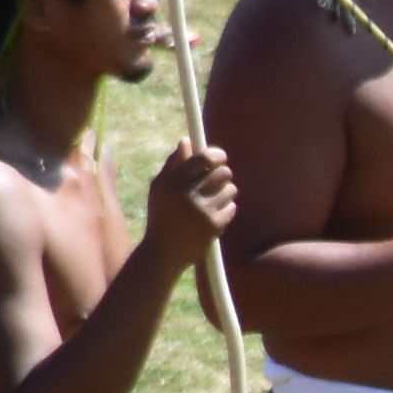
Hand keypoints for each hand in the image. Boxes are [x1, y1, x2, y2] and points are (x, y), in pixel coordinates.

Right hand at [142, 142, 238, 271]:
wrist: (163, 252)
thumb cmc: (161, 215)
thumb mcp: (160, 188)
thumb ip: (174, 164)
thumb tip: (187, 141)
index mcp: (173, 182)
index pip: (204, 158)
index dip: (217, 154)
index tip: (219, 157)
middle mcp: (188, 194)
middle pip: (223, 172)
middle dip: (223, 174)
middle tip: (215, 181)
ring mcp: (203, 211)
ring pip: (231, 189)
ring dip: (225, 192)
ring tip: (212, 201)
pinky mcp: (215, 225)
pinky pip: (232, 207)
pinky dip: (226, 209)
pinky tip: (212, 216)